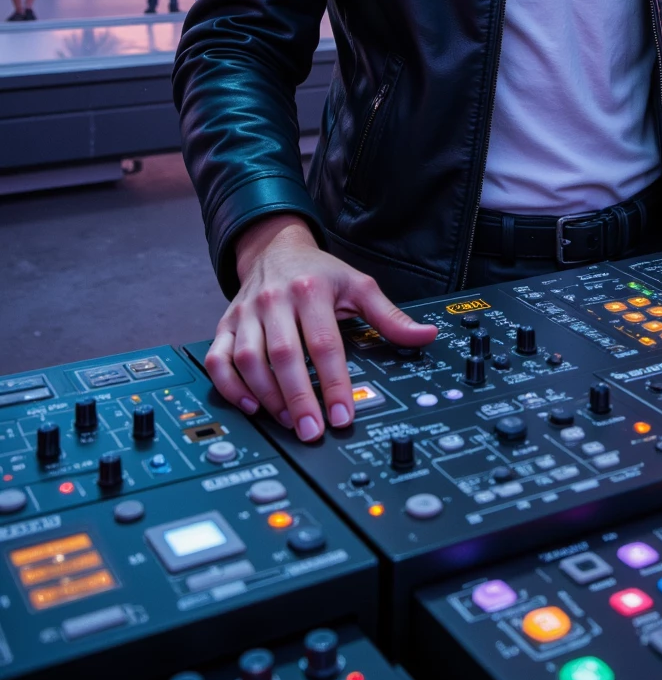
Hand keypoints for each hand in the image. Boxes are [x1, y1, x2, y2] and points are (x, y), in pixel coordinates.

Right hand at [205, 214, 436, 440]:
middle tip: (313, 431)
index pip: (324, 343)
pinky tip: (251, 406)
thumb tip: (426, 336)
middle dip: (299, 399)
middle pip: (284, 356)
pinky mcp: (225, 324)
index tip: (342, 415)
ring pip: (248, 360)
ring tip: (290, 422)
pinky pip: (218, 359)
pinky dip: (230, 386)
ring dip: (268, 396)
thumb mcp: (358, 285)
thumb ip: (389, 316)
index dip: (333, 383)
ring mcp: (246, 314)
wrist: (273, 248)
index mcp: (311, 290)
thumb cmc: (318, 272)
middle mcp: (274, 301)